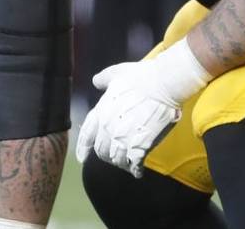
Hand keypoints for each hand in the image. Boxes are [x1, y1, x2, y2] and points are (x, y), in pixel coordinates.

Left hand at [75, 39, 210, 177]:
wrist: (162, 85)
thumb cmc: (140, 77)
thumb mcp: (117, 73)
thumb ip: (104, 79)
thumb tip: (96, 82)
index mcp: (101, 111)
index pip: (87, 135)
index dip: (83, 148)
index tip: (82, 158)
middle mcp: (108, 127)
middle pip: (101, 150)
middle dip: (107, 155)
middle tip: (116, 156)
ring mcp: (123, 138)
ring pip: (116, 159)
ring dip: (121, 163)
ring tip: (128, 164)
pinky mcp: (140, 146)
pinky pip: (133, 164)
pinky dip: (135, 170)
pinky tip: (138, 171)